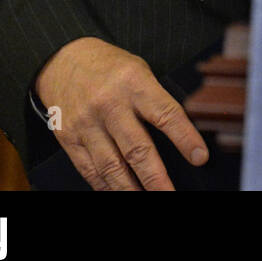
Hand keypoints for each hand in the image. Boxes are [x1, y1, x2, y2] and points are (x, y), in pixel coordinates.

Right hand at [34, 36, 208, 189]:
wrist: (62, 61)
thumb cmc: (110, 67)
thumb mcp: (140, 71)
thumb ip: (157, 100)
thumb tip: (183, 134)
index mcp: (134, 83)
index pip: (165, 114)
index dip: (185, 138)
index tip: (199, 157)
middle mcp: (110, 105)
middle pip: (136, 148)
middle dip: (156, 178)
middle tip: (169, 194)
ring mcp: (87, 124)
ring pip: (111, 166)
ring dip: (131, 190)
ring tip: (147, 200)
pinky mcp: (69, 139)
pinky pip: (90, 170)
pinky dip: (106, 186)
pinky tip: (120, 193)